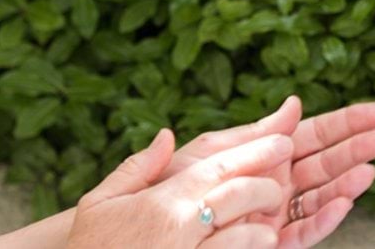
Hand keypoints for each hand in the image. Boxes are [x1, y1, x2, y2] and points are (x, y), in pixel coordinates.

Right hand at [69, 129, 292, 248]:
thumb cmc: (91, 246)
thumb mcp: (100, 202)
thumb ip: (137, 167)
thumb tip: (166, 136)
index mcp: (163, 202)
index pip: (219, 168)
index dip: (256, 152)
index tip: (283, 142)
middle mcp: (180, 227)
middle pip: (237, 196)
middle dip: (266, 187)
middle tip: (281, 184)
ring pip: (242, 236)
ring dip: (262, 229)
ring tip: (269, 226)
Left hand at [161, 97, 374, 248]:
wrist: (146, 232)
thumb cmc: (171, 188)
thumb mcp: (211, 153)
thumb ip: (255, 134)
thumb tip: (295, 103)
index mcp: (265, 154)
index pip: (315, 134)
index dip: (348, 122)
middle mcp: (277, 183)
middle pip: (327, 162)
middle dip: (358, 148)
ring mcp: (276, 215)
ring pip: (321, 196)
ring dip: (348, 182)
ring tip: (372, 169)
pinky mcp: (270, 244)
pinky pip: (302, 232)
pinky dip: (325, 219)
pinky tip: (344, 202)